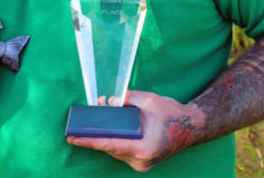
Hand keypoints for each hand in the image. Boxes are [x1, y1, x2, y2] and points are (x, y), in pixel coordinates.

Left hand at [66, 90, 204, 171]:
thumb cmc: (171, 113)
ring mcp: (142, 165)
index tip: (72, 138)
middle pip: (110, 148)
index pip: (109, 144)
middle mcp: (141, 160)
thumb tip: (107, 101)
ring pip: (115, 151)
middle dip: (94, 136)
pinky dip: (114, 142)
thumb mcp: (148, 100)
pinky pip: (122, 152)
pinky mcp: (142, 163)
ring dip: (104, 138)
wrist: (192, 127)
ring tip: (90, 125)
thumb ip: (126, 99)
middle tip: (78, 125)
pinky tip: (106, 131)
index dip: (88, 141)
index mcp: (143, 147)